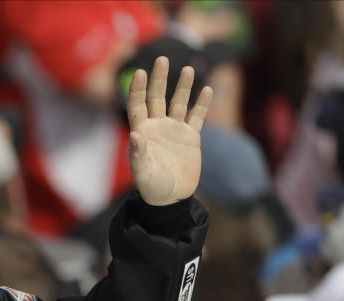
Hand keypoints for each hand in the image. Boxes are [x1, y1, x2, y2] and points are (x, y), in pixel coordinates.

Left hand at [127, 56, 212, 205]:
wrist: (171, 198)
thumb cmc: (152, 187)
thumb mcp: (143, 172)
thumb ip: (138, 154)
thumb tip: (136, 135)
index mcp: (142, 131)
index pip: (137, 105)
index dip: (137, 89)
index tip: (138, 72)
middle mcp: (157, 126)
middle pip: (157, 97)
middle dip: (159, 79)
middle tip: (161, 59)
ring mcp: (175, 130)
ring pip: (178, 102)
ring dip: (182, 86)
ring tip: (187, 68)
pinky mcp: (191, 137)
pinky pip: (197, 116)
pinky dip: (202, 104)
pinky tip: (207, 89)